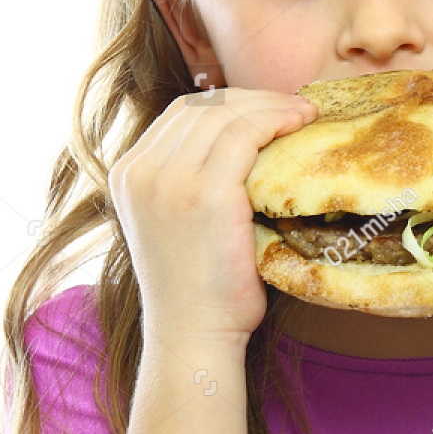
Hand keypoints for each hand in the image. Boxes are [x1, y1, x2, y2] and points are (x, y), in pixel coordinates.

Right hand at [109, 87, 316, 344]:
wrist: (192, 335)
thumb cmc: (196, 287)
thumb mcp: (173, 221)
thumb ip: (187, 178)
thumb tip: (239, 140)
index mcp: (127, 173)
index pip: (181, 113)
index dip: (228, 102)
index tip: (267, 109)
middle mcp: (140, 170)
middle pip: (203, 106)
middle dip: (254, 98)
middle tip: (295, 106)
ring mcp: (169, 180)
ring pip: (226, 113)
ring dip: (271, 105)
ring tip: (304, 114)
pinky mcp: (205, 193)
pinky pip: (245, 133)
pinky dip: (276, 120)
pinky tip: (300, 125)